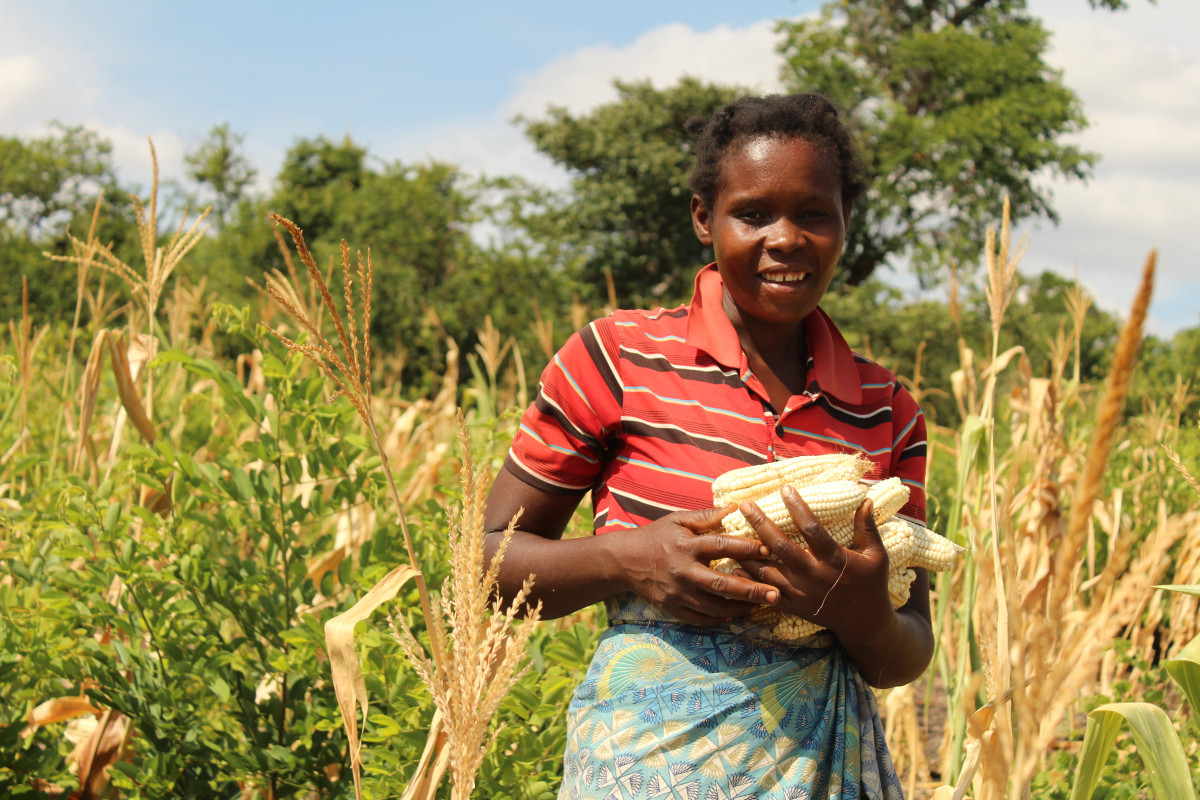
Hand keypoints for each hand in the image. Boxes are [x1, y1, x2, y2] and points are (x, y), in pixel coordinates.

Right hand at [617, 504, 782, 626]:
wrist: (625, 561)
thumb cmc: (656, 536)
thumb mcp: (678, 520)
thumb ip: (706, 516)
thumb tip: (735, 507)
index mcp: (687, 545)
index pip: (722, 546)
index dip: (747, 548)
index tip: (769, 550)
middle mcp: (683, 570)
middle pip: (722, 584)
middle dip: (752, 590)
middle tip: (776, 594)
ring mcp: (678, 592)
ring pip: (714, 607)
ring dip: (740, 608)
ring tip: (761, 606)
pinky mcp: (672, 608)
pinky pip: (700, 619)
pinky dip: (720, 619)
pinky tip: (735, 614)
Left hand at [735, 486, 894, 639]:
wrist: (865, 624)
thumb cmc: (871, 584)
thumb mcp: (877, 556)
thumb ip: (868, 528)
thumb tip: (866, 500)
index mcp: (835, 559)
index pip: (812, 529)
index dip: (797, 508)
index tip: (784, 489)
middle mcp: (814, 575)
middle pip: (781, 547)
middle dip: (761, 524)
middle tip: (745, 505)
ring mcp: (801, 592)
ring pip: (767, 571)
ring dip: (748, 552)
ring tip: (729, 532)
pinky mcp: (793, 606)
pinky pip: (766, 594)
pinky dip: (748, 581)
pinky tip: (734, 566)